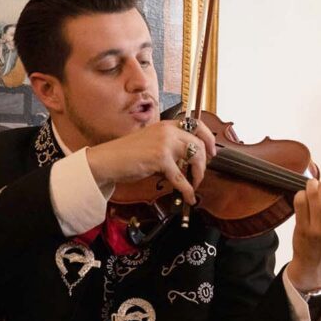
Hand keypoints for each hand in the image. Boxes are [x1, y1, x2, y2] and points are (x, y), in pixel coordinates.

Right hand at [86, 120, 216, 204]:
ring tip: (194, 184)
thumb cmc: (127, 154)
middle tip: (200, 174)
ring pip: (195, 157)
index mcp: (166, 125)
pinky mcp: (160, 158)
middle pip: (199, 144)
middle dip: (204, 162)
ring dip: (198, 174)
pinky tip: (189, 197)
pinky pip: (181, 177)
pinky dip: (188, 190)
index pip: (196, 124)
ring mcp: (164, 143)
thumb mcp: (152, 142)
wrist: (107, 160)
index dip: (209, 138)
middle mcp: (168, 130)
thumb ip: (170, 146)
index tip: (212, 151)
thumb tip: (188, 160)